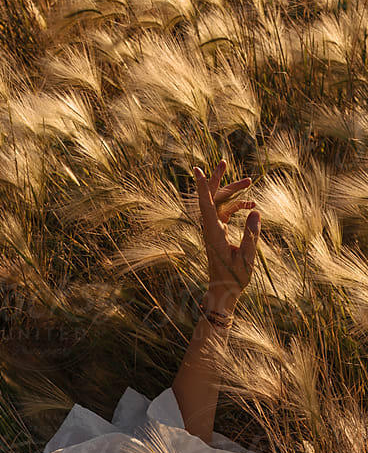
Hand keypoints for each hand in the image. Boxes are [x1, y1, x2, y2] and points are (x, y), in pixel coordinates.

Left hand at [193, 160, 260, 304]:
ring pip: (219, 204)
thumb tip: (256, 212)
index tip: (196, 169)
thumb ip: (252, 235)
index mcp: (214, 233)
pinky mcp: (219, 233)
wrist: (224, 291)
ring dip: (233, 193)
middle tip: (223, 162)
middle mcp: (211, 229)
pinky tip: (252, 206)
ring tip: (250, 182)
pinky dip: (237, 206)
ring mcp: (214, 230)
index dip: (202, 186)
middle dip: (217, 180)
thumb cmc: (234, 278)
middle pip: (211, 199)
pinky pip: (225, 213)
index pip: (206, 204)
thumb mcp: (247, 258)